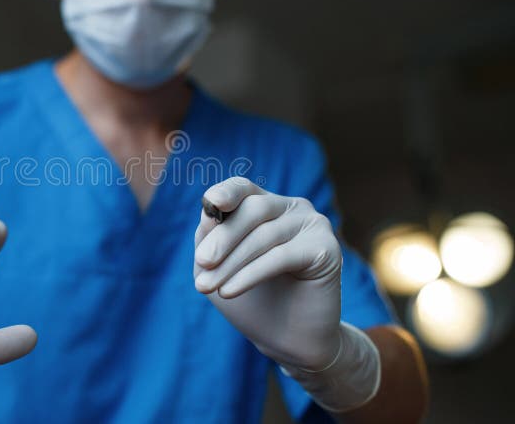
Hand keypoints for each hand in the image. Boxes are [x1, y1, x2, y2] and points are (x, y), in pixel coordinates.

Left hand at [194, 177, 341, 370]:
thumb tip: (208, 213)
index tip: (211, 202)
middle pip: (253, 209)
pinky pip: (281, 256)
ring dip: (231, 263)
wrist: (289, 340)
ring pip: (265, 235)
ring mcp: (313, 224)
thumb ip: (209, 238)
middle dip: (223, 238)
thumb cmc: (252, 301)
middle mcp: (291, 208)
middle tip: (202, 263)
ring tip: (206, 287)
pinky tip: (229, 291)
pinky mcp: (326, 248)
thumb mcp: (217, 268)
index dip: (226, 192)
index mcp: (264, 205)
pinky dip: (251, 274)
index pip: (243, 188)